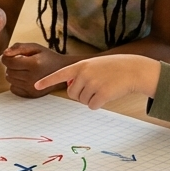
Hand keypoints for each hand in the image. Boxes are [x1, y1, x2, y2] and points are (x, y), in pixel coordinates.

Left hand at [0, 43, 69, 97]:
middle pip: (8, 71)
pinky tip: (23, 78)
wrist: (62, 71)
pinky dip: (15, 83)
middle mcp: (32, 77)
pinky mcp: (31, 94)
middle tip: (20, 63)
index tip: (11, 56)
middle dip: (11, 65)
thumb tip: (4, 53)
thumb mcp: (35, 47)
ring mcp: (32, 88)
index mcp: (33, 64)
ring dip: (13, 74)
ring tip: (23, 70)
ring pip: (10, 80)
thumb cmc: (47, 57)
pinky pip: (13, 89)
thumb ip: (18, 47)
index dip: (7, 57)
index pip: (9, 62)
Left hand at [36, 55, 160, 109]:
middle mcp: (84, 74)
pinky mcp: (102, 94)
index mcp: (81, 66)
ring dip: (92, 98)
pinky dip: (99, 104)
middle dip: (81, 94)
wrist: (134, 69)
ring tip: (104, 87)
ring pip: (83, 101)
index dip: (47, 81)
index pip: (59, 74)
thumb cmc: (115, 68)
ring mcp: (93, 84)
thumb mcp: (95, 65)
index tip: (36, 86)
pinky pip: (92, 106)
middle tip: (95, 87)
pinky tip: (108, 94)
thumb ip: (81, 73)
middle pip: (72, 94)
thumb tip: (71, 88)